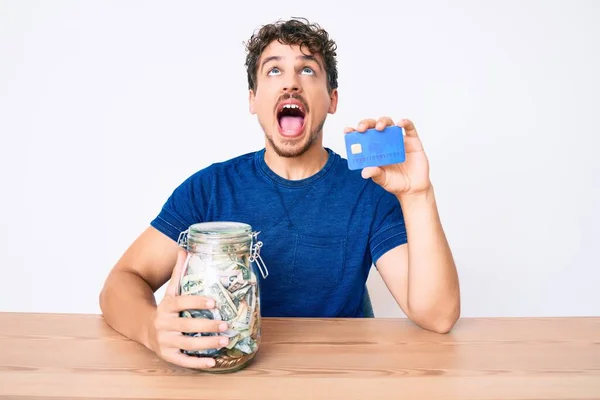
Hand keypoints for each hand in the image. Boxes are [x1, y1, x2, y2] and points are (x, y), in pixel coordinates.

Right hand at [147, 249, 229, 368]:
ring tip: (226, 340)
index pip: (182, 302)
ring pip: (188, 344)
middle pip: (188, 325)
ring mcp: (165, 341)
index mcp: (167, 306)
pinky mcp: (167, 355)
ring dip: (208, 343)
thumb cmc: (166, 308)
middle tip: (227, 324)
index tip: (214, 301)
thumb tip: (184, 248)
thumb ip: (179, 272)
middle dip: (208, 325)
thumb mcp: (171, 291)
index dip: (197, 302)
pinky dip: (198, 363)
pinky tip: (213, 362)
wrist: (145, 328)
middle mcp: (164, 324)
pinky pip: (184, 361)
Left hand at [344, 117, 430, 196]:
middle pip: (373, 126)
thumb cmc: (395, 183)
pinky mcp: (412, 141)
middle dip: (366, 124)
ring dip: (382, 121)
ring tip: (379, 127)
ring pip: (389, 123)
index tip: (347, 130)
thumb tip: (365, 172)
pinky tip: (400, 123)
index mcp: (373, 150)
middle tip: (361, 128)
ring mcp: (398, 140)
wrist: (414, 188)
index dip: (353, 132)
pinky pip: (409, 127)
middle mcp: (384, 142)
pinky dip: (405, 122)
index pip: (361, 137)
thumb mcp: (382, 180)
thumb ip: (375, 174)